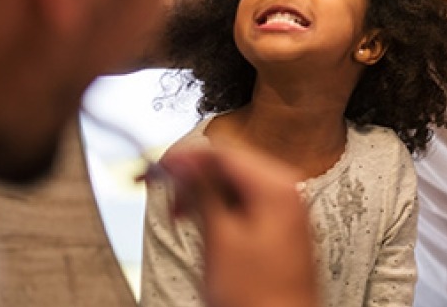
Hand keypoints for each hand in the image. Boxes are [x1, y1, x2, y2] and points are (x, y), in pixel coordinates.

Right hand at [158, 144, 317, 306]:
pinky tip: (203, 223)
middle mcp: (287, 190)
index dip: (187, 157)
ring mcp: (286, 208)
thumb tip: (184, 163)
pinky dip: (221, 208)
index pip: (225, 153)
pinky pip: (246, 202)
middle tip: (163, 191)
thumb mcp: (220, 239)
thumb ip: (202, 193)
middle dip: (194, 177)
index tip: (159, 165)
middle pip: (231, 165)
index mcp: (277, 186)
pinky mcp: (281, 226)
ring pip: (236, 184)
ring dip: (204, 193)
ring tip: (179, 213)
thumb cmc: (257, 296)